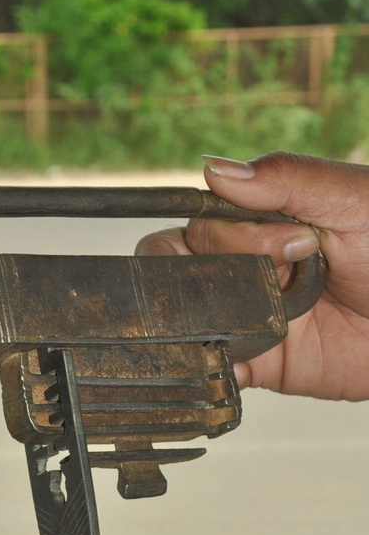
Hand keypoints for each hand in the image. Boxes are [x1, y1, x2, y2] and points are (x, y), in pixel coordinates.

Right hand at [137, 152, 368, 401]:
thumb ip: (287, 179)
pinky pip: (212, 365)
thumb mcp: (352, 200)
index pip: (206, 219)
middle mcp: (246, 264)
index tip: (293, 241)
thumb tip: (214, 167)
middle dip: (219, 272)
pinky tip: (235, 359)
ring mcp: (247, 313)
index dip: (232, 233)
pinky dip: (207, 366)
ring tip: (254, 322)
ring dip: (201, 319)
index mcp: (263, 219)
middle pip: (183, 264)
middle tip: (281, 281)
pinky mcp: (258, 362)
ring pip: (185, 314)